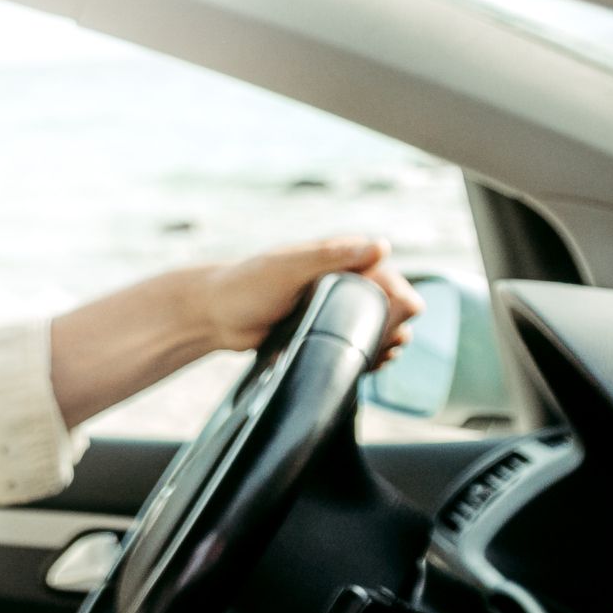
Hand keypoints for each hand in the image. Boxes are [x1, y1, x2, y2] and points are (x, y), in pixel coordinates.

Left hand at [191, 235, 421, 368]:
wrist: (212, 316)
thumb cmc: (245, 286)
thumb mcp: (287, 268)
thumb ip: (331, 257)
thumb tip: (380, 246)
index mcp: (340, 257)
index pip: (391, 279)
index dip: (399, 304)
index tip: (390, 325)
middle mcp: (343, 280)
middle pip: (391, 308)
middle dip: (394, 330)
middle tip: (381, 349)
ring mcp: (334, 308)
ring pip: (378, 328)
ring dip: (384, 346)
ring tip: (374, 360)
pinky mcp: (323, 331)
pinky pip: (355, 344)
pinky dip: (366, 356)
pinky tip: (366, 366)